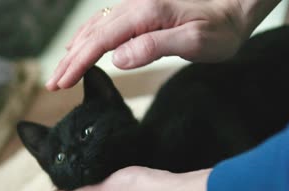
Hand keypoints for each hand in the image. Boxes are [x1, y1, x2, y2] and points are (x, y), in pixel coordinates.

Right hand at [45, 0, 279, 89]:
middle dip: (69, 61)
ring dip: (74, 50)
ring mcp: (136, 7)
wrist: (236, 5)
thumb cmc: (221, 27)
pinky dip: (87, 37)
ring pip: (95, 28)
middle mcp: (135, 6)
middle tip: (53, 84)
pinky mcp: (141, 12)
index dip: (77, 63)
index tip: (62, 83)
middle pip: (91, 35)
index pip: (100, 41)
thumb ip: (155, 47)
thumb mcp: (195, 41)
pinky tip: (80, 45)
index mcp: (145, 14)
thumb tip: (118, 57)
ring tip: (60, 70)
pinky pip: (106, 23)